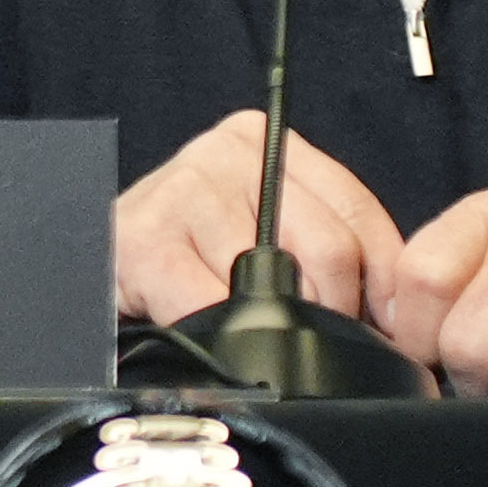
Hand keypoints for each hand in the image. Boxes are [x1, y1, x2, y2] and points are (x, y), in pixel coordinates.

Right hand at [114, 109, 411, 334]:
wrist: (94, 258)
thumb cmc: (187, 253)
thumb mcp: (261, 230)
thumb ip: (321, 247)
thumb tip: (393, 312)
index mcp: (266, 144)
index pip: (356, 209)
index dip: (385, 281)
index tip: (392, 326)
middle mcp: (226, 153)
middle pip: (328, 246)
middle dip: (336, 313)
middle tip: (324, 342)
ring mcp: (184, 190)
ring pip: (273, 283)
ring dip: (273, 330)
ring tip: (258, 339)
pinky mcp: (146, 240)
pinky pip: (214, 308)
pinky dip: (223, 339)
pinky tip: (213, 337)